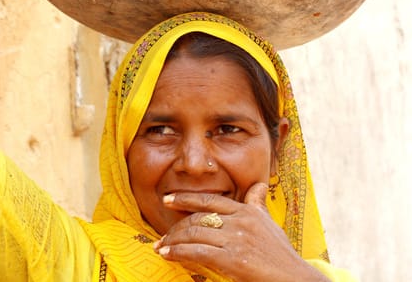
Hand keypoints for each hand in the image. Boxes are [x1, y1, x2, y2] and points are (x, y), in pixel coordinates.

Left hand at [153, 183, 329, 281]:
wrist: (295, 279)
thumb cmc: (281, 254)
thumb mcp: (269, 223)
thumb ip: (257, 205)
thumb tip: (258, 185)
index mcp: (247, 211)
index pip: (210, 200)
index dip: (186, 198)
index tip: (167, 199)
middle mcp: (240, 221)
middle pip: (198, 219)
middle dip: (175, 228)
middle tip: (162, 236)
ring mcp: (237, 239)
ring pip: (194, 234)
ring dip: (172, 241)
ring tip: (161, 247)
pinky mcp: (233, 259)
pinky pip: (197, 252)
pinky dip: (178, 252)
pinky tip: (167, 254)